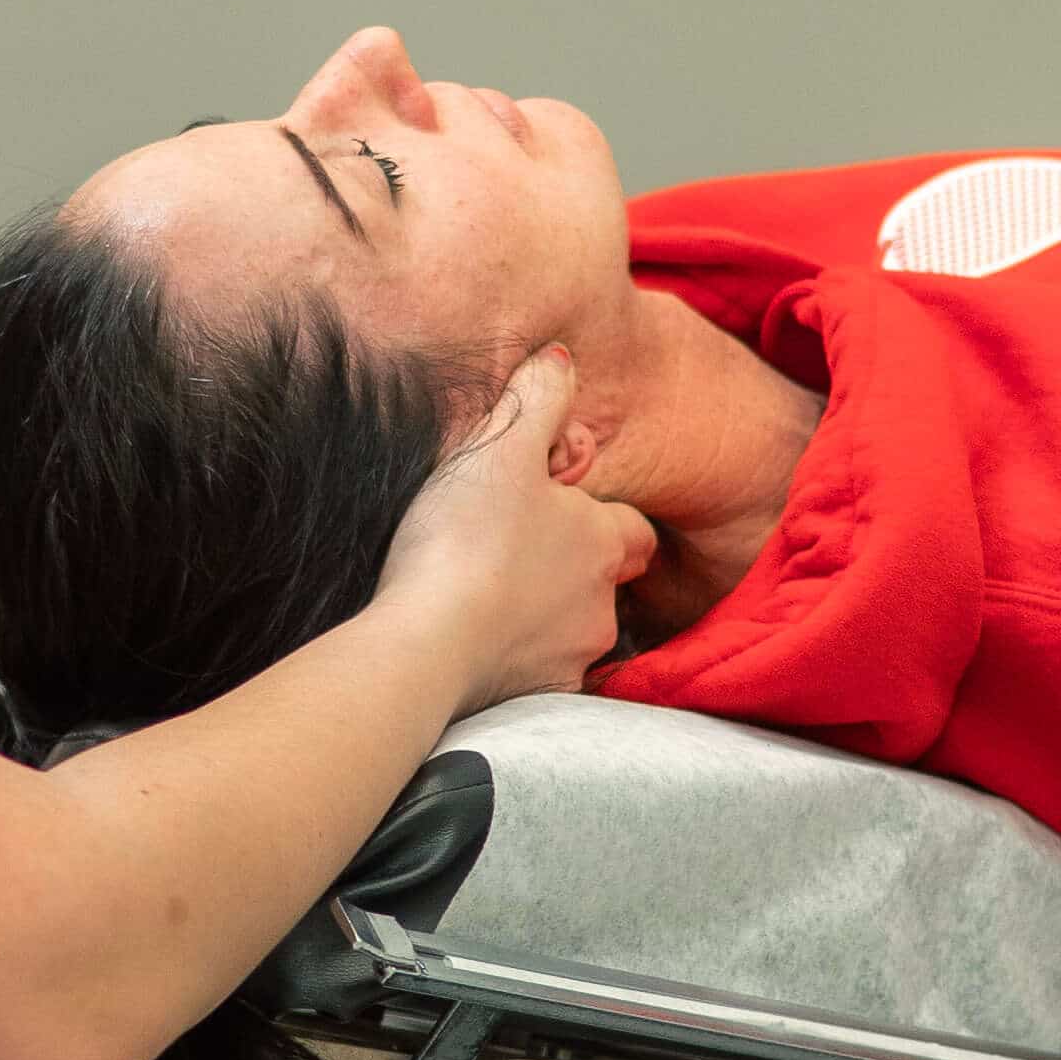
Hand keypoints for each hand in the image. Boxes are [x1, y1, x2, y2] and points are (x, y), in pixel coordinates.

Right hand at [380, 348, 656, 713]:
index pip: (634, 529)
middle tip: (516, 548)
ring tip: (484, 596)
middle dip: (572, 566)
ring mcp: (571, 658)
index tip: (560, 507)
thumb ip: (538, 397)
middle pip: (604, 580)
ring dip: (540, 614)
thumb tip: (562, 358)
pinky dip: (513, 659)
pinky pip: (535, 676)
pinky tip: (473, 644)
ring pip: (571, 630)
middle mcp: (602, 605)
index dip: (603, 515)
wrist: (426, 648)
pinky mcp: (536, 701)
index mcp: (603, 542)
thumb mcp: (500, 446)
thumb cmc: (465, 540)